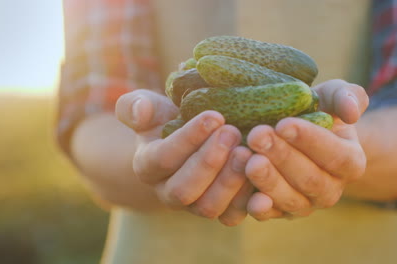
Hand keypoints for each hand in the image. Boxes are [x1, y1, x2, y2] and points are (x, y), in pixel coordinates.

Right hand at [116, 90, 253, 225]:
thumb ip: (135, 106)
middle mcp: (167, 192)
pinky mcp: (220, 210)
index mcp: (147, 166)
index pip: (163, 158)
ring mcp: (194, 205)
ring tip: (247, 152)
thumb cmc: (168, 119)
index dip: (188, 139)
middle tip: (232, 133)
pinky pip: (231, 216)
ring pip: (207, 207)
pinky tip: (262, 175)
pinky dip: (248, 201)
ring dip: (229, 182)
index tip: (214, 116)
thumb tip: (140, 111)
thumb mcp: (148, 106)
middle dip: (209, 162)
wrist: (190, 140)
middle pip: (183, 190)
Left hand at [244, 79, 368, 219]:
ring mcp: (305, 204)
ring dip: (268, 181)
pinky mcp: (279, 212)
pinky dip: (259, 207)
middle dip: (282, 157)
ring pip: (290, 200)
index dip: (310, 141)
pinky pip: (270, 214)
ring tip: (248, 159)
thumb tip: (352, 113)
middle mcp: (331, 189)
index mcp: (350, 162)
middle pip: (310, 179)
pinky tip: (248, 196)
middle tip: (257, 136)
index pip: (335, 156)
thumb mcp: (333, 97)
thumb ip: (347, 97)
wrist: (294, 134)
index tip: (283, 124)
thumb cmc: (316, 111)